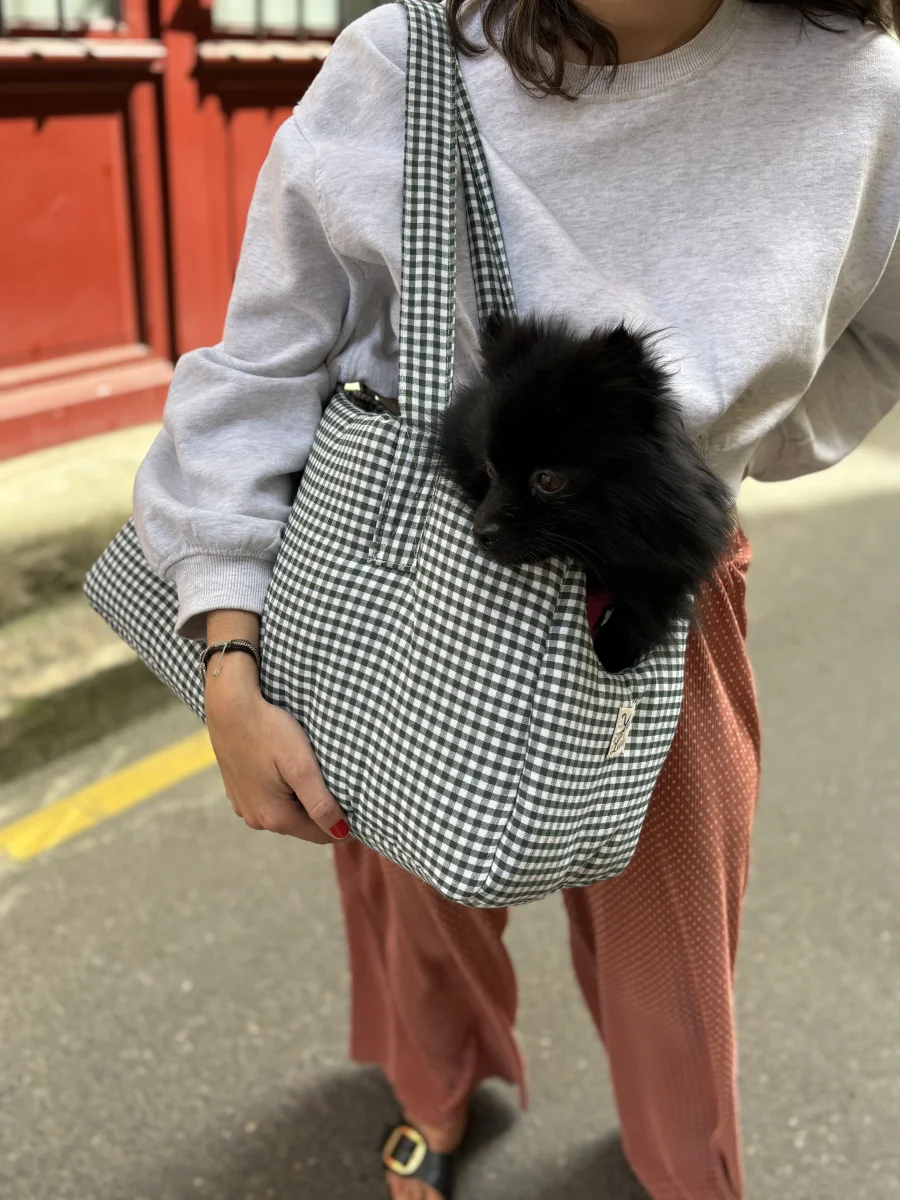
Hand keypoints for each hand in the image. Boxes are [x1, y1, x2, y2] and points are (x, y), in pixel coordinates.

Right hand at [204, 616, 347, 844]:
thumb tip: (341, 833)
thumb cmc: (268, 730)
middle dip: (323, 812)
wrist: (229, 705)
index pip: (321, 835)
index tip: (362, 810)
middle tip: (343, 788)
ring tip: (317, 776)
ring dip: (303, 801)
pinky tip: (288, 769)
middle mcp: (255, 818)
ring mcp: (243, 805)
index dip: (343, 825)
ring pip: (285, 812)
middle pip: (302, 825)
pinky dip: (284, 791)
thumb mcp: (301, 766)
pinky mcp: (237, 790)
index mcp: (274, 817)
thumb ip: (321, 804)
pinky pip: (269, 799)